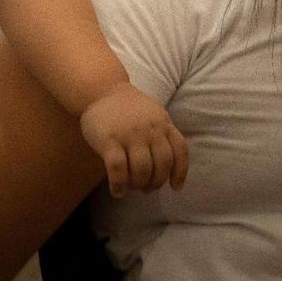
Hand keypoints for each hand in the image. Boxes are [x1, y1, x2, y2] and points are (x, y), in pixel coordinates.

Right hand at [79, 83, 188, 197]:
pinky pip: (118, 171)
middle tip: (145, 188)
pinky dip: (119, 186)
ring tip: (130, 186)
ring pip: (142, 171)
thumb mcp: (154, 114)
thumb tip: (170, 168)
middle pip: (162, 166)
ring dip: (138, 185)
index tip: (175, 187)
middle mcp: (150, 129)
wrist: (101, 89)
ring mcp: (130, 134)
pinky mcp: (110, 141)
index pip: (180, 150)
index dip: (180, 172)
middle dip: (155, 183)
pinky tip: (117, 191)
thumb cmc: (129, 108)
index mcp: (163, 122)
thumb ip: (163, 134)